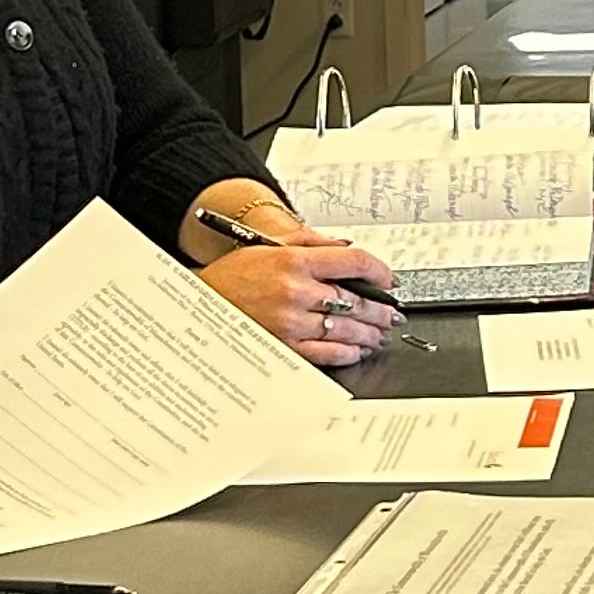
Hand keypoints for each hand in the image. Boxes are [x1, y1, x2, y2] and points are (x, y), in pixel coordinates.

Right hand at [200, 234, 402, 366]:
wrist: (201, 304)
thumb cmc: (233, 275)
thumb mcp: (270, 244)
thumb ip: (311, 242)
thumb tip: (345, 248)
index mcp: (294, 261)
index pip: (353, 262)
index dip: (379, 271)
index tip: (388, 279)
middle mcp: (296, 291)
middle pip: (356, 299)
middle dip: (381, 309)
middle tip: (392, 313)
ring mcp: (291, 322)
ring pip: (347, 329)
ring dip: (370, 332)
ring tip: (380, 333)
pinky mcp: (286, 346)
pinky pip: (328, 352)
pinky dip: (348, 352)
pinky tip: (357, 349)